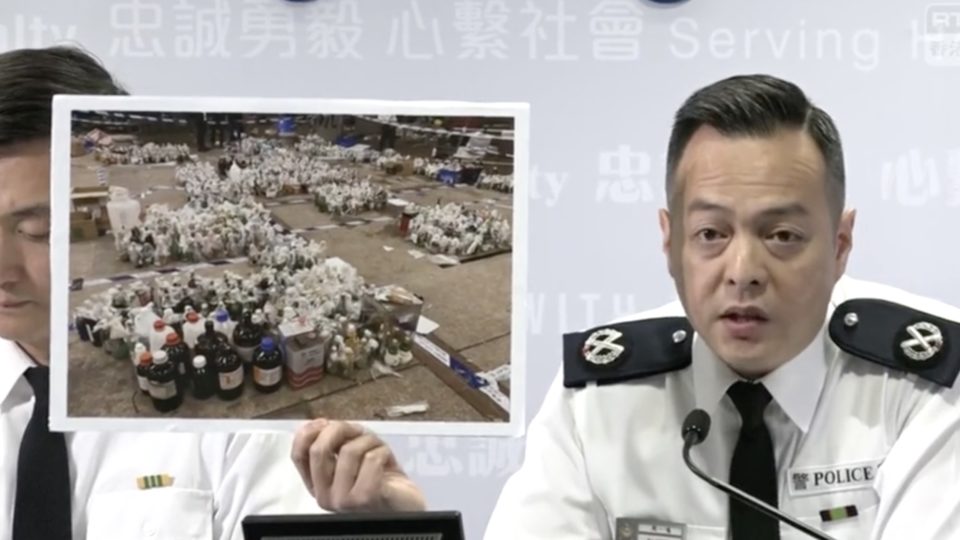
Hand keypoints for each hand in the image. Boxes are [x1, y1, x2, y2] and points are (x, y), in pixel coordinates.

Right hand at [291, 418, 425, 512]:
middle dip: (340, 429)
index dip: (308, 432)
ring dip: (369, 441)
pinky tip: (387, 461)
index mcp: (317, 485)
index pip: (298, 455)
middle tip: (358, 431)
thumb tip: (320, 423)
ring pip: (349, 451)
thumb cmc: (380, 479)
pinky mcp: (365, 498)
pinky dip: (382, 451)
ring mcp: (343, 499)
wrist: (405, 506)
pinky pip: (371, 458)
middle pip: (319, 450)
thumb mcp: (353, 457)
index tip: (325, 422)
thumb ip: (335, 443)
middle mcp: (324, 496)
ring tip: (378, 451)